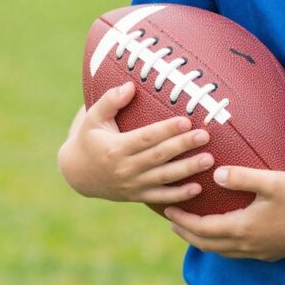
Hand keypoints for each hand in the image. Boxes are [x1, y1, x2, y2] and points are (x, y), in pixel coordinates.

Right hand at [57, 82, 213, 204]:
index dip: (166, 130)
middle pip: (159, 156)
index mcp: (115, 148)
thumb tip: (129, 86)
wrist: (76, 174)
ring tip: (209, 160)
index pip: (146, 137)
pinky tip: (198, 189)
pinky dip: (178, 196)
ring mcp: (132, 185)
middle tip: (205, 135)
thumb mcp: (93, 118)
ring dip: (187, 170)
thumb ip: (110, 101)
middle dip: (183, 146)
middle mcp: (125, 168)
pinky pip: (160, 198)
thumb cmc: (89, 138)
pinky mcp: (136, 196)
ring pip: (163, 178)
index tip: (186, 120)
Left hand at [164, 167, 284, 261]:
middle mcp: (247, 245)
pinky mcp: (270, 252)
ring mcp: (259, 252)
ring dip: (203, 240)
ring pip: (221, 251)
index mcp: (243, 228)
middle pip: (207, 244)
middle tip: (172, 222)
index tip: (167, 210)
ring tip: (194, 228)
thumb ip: (243, 176)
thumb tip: (216, 174)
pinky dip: (222, 244)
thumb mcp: (272, 181)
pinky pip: (236, 253)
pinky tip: (227, 234)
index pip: (202, 228)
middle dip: (186, 233)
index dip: (182, 220)